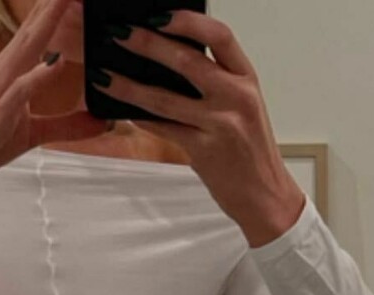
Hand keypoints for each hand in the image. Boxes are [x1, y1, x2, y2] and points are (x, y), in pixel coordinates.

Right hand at [0, 0, 108, 200]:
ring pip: (28, 48)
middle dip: (54, 4)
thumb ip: (66, 126)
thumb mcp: (31, 135)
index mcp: (11, 72)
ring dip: (48, 22)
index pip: (37, 34)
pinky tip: (55, 62)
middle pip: (34, 30)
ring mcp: (0, 89)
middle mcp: (4, 71)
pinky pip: (21, 90)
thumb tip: (100, 123)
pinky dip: (38, 76)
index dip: (56, 11)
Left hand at [89, 9, 305, 244]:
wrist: (266, 197)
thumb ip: (216, 84)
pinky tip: (125, 111)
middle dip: (148, 44)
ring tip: (106, 77)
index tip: (160, 14)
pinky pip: (165, 129)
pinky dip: (142, 119)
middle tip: (121, 35)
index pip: (220, 35)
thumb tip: (171, 64)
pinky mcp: (204, 151)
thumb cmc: (251, 153)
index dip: (188, 20)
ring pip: (166, 98)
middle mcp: (236, 97)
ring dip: (130, 86)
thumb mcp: (243, 109)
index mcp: (247, 79)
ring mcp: (221, 124)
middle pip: (187, 60)